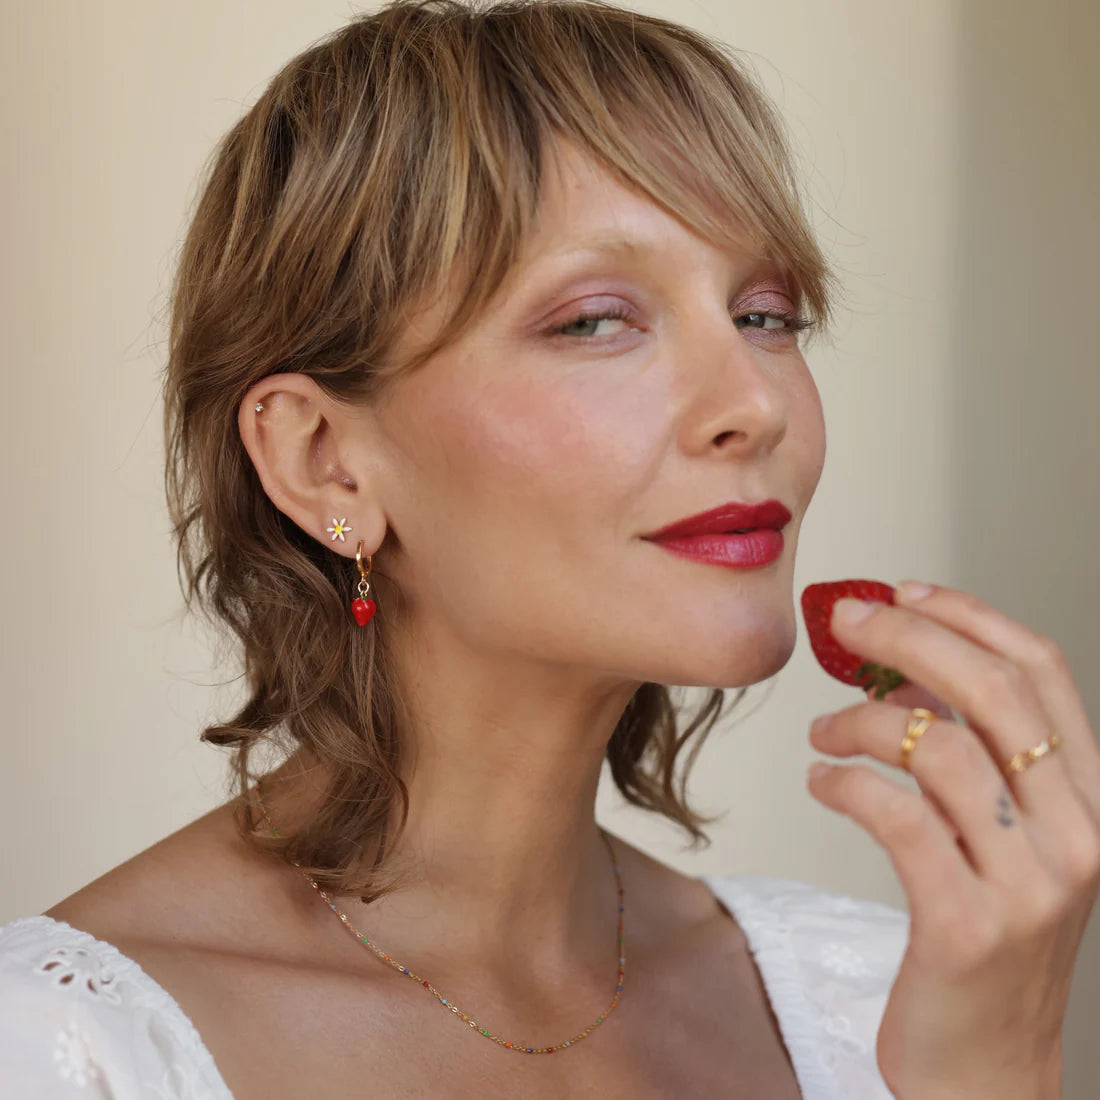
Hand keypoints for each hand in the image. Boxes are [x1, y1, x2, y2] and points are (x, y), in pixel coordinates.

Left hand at [806, 581, 1099, 1098]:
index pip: (1042, 670)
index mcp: (1086, 800)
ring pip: (940, 746)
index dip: (970, 613)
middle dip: (909, 636)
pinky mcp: (968, 925)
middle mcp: (1077, 834)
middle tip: (842, 620)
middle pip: (993, 690)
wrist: (986, 1071)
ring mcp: (1029, 883)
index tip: (904, 588)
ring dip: (862, 719)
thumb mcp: (995, 840)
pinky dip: (845, 782)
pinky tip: (821, 781)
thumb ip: (971, 761)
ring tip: (822, 733)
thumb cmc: (977, 941)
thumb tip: (904, 678)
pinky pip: (898, 815)